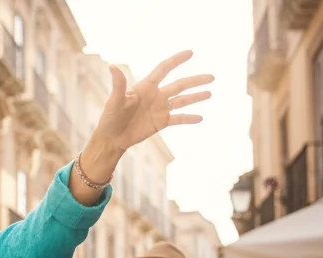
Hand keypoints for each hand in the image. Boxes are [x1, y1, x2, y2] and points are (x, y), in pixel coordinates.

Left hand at [93, 51, 212, 153]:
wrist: (112, 138)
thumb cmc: (110, 118)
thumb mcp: (115, 101)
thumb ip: (118, 85)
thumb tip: (112, 66)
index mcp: (146, 87)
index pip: (164, 69)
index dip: (176, 60)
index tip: (190, 53)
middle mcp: (156, 95)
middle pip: (180, 85)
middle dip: (195, 80)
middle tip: (211, 77)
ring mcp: (160, 109)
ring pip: (182, 100)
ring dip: (196, 97)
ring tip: (210, 93)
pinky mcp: (161, 122)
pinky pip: (178, 119)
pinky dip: (189, 118)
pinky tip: (200, 117)